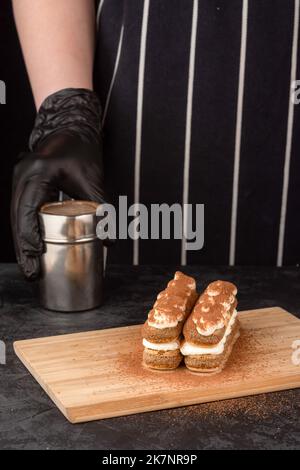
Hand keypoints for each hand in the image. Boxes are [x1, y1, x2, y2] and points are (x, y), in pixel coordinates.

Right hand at [11, 88, 104, 279]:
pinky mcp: (23, 182)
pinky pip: (20, 210)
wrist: (70, 125)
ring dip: (22, 242)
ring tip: (30, 267)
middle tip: (31, 273)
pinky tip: (31, 247)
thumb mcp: (92, 179)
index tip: (35, 259)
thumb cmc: (81, 148)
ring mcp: (20, 179)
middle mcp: (22, 177)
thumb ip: (102, 208)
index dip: (29, 239)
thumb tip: (110, 240)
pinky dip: (24, 230)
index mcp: (36, 174)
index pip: (28, 213)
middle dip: (23, 248)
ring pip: (16, 217)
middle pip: (17, 220)